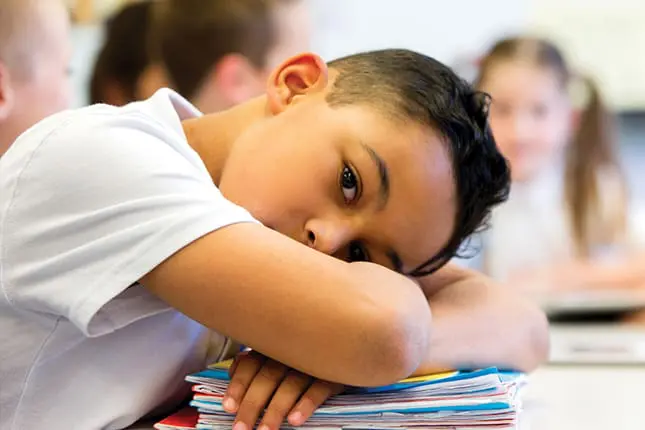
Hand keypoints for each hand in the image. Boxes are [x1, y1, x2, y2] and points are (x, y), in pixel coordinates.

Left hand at [223, 350, 342, 429]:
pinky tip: (295, 420)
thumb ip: (256, 360)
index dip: (238, 385)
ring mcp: (313, 360)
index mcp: (274, 345)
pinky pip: (319, 388)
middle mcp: (291, 350)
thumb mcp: (280, 353)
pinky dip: (306, 404)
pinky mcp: (335, 372)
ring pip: (290, 384)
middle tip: (241, 429)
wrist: (351, 342)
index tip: (228, 407)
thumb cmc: (305, 354)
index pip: (250, 363)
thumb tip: (232, 372)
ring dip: (276, 410)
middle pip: (267, 377)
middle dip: (252, 405)